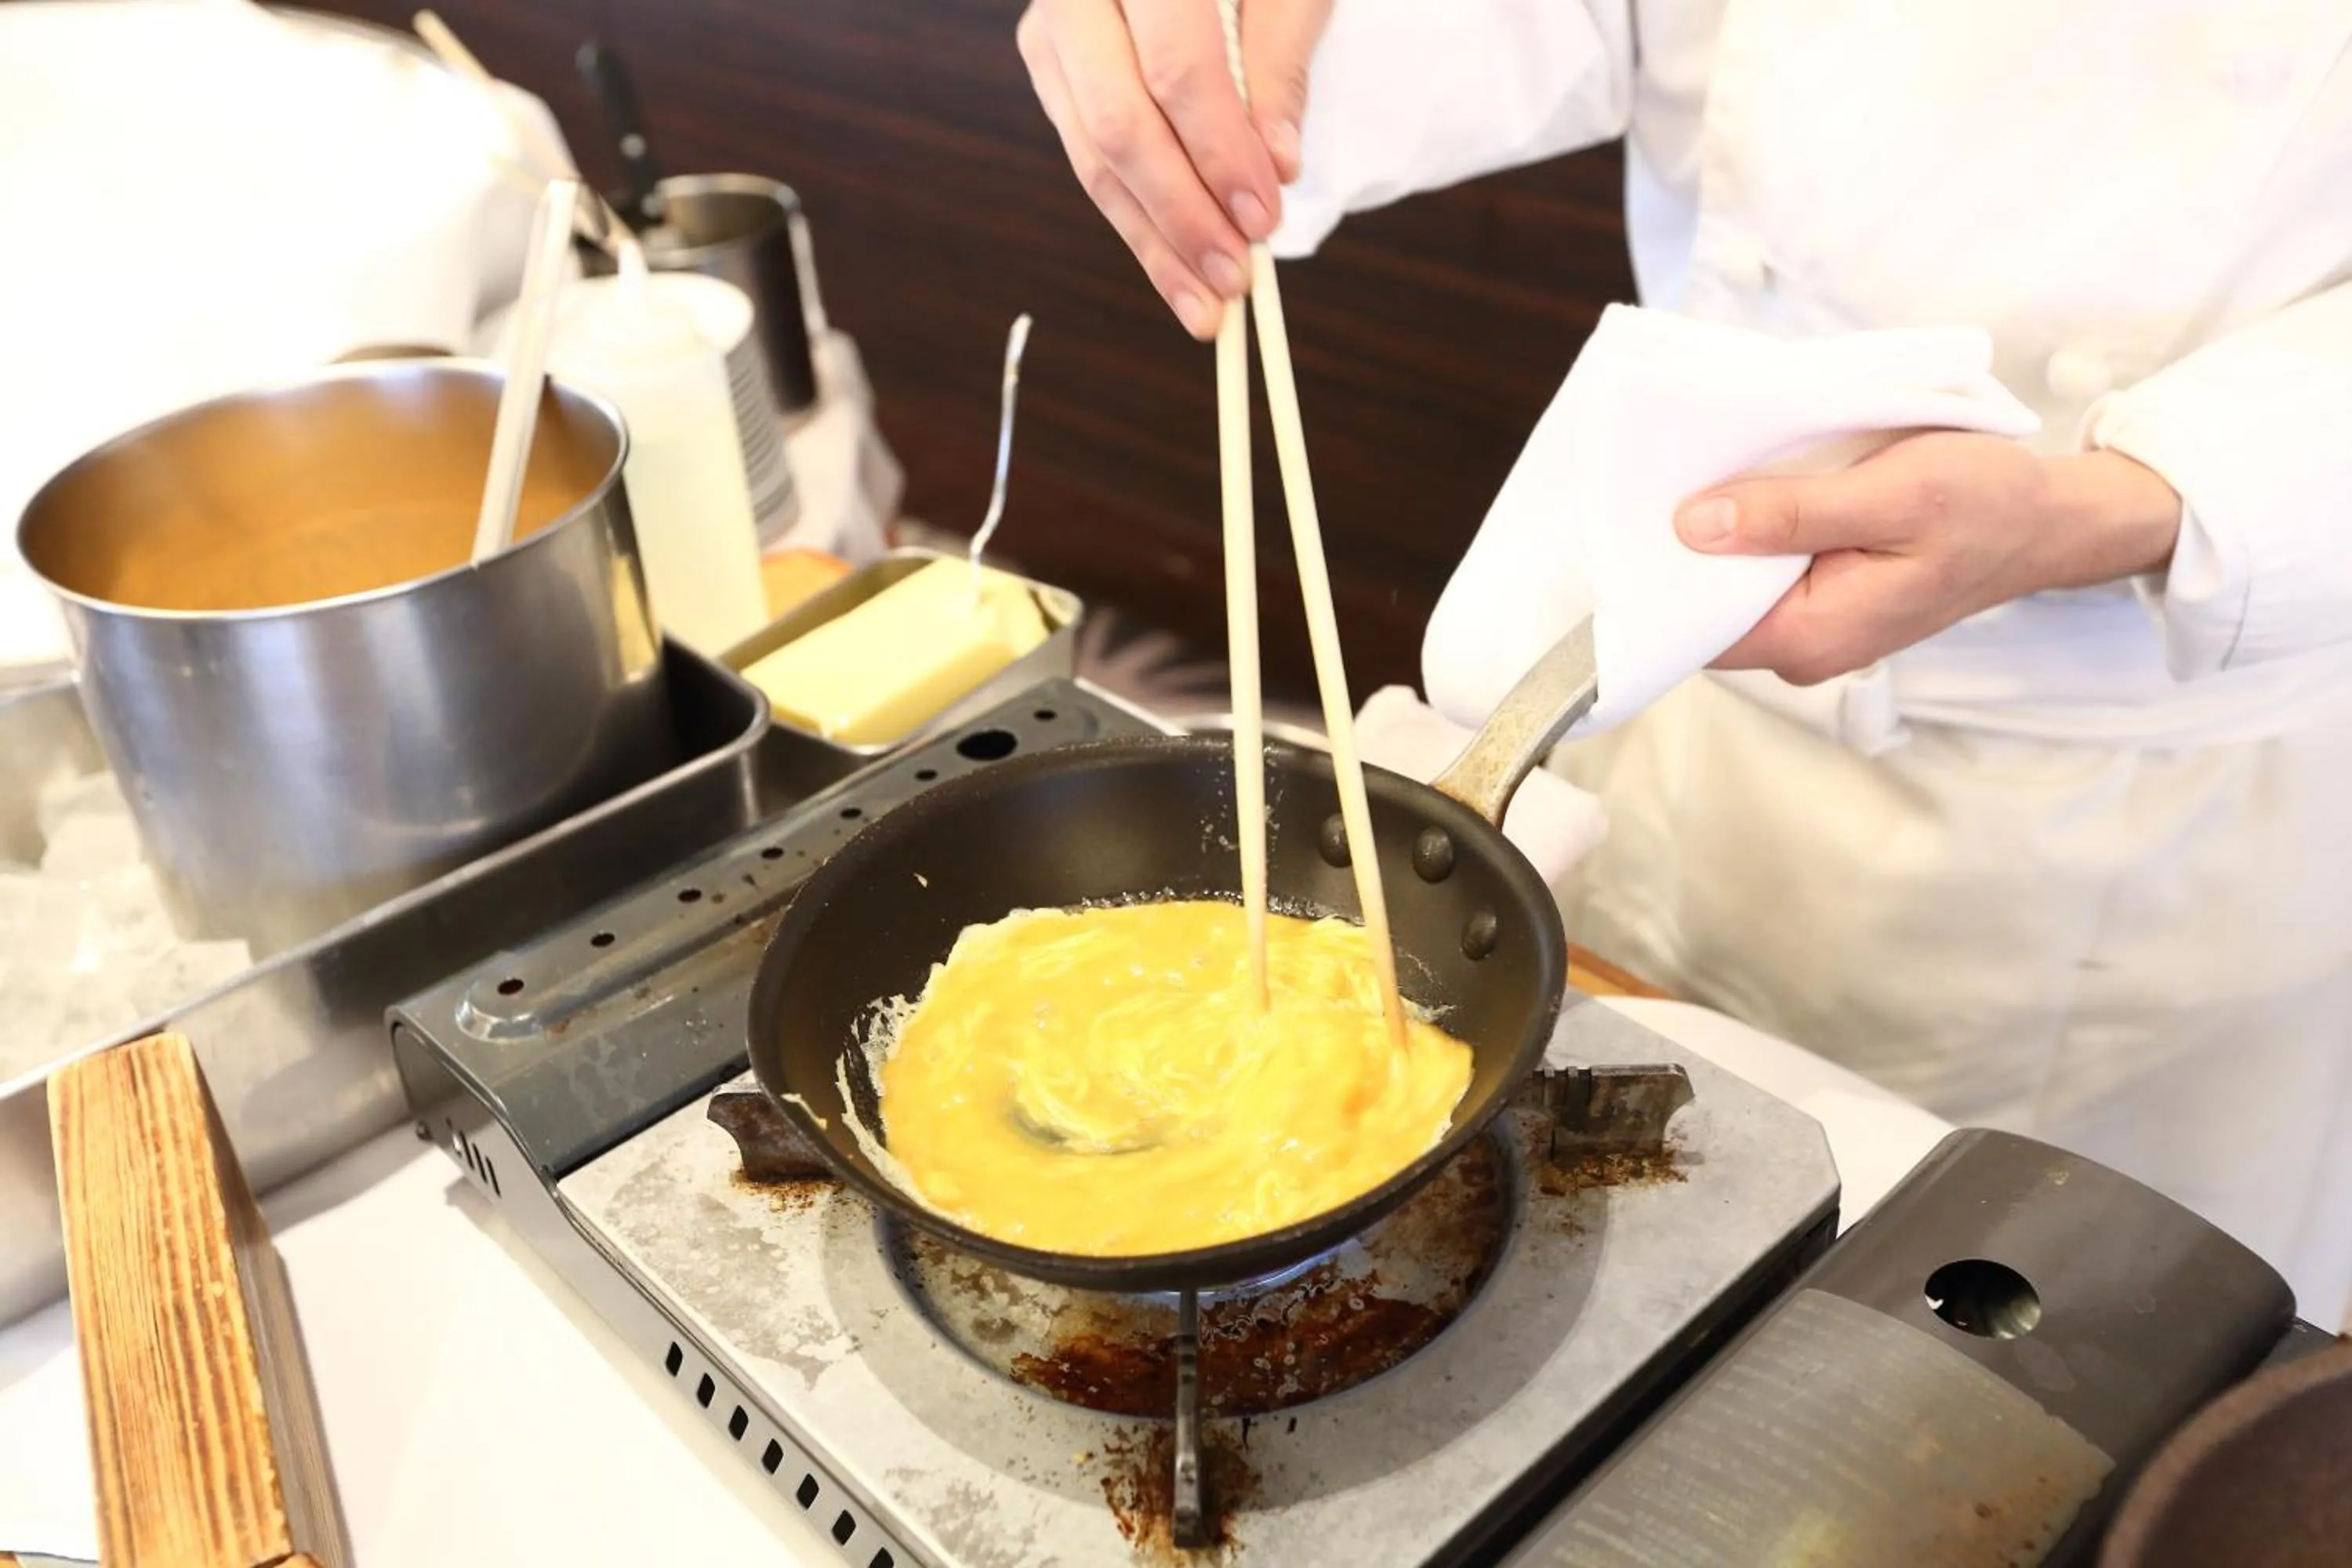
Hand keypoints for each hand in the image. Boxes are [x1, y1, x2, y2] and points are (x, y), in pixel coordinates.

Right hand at [1017, 0, 1333, 339]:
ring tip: (1208, 306)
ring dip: (1155, 241)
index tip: (1264, 219)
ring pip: (1095, 155)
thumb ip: (1279, 65)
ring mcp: (1051, 29)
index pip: (1176, 70)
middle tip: (1237, 279)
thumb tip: (1276, 169)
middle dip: (1182, 215)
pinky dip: (1137, 220)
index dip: (1221, 153)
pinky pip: (1090, 157)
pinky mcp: (1052, 67)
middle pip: (1121, 124)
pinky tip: (1177, 271)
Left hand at [1673, 434, 2183, 684]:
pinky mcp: (1825, 599)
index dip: (1657, 572)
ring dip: (1719, 533)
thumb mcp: (1890, 493)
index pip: (1695, 627)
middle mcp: (1804, 648)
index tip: (1634, 512)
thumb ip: (1791, 514)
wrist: (2052, 520)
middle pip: (1706, 606)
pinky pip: (1765, 572)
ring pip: (1733, 586)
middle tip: (1663, 473)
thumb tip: (1694, 526)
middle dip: (1681, 546)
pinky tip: (1747, 487)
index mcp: (1813, 636)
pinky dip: (1753, 531)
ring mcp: (1815, 628)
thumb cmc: (1988, 503)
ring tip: (1701, 470)